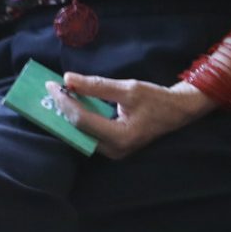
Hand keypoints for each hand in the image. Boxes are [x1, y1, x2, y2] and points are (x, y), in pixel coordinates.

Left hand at [52, 74, 216, 158]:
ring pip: (81, 134)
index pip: (82, 120)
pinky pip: (89, 134)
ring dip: (69, 115)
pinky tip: (73, 105)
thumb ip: (97, 85)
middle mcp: (114, 150)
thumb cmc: (158, 99)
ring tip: (58, 97)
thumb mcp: (129, 88)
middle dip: (62, 110)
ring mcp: (113, 152)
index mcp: (120, 137)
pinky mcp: (113, 148)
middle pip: (77, 130)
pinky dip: (80, 118)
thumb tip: (68, 79)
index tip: (52, 85)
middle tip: (51, 91)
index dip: (65, 102)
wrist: (179, 110)